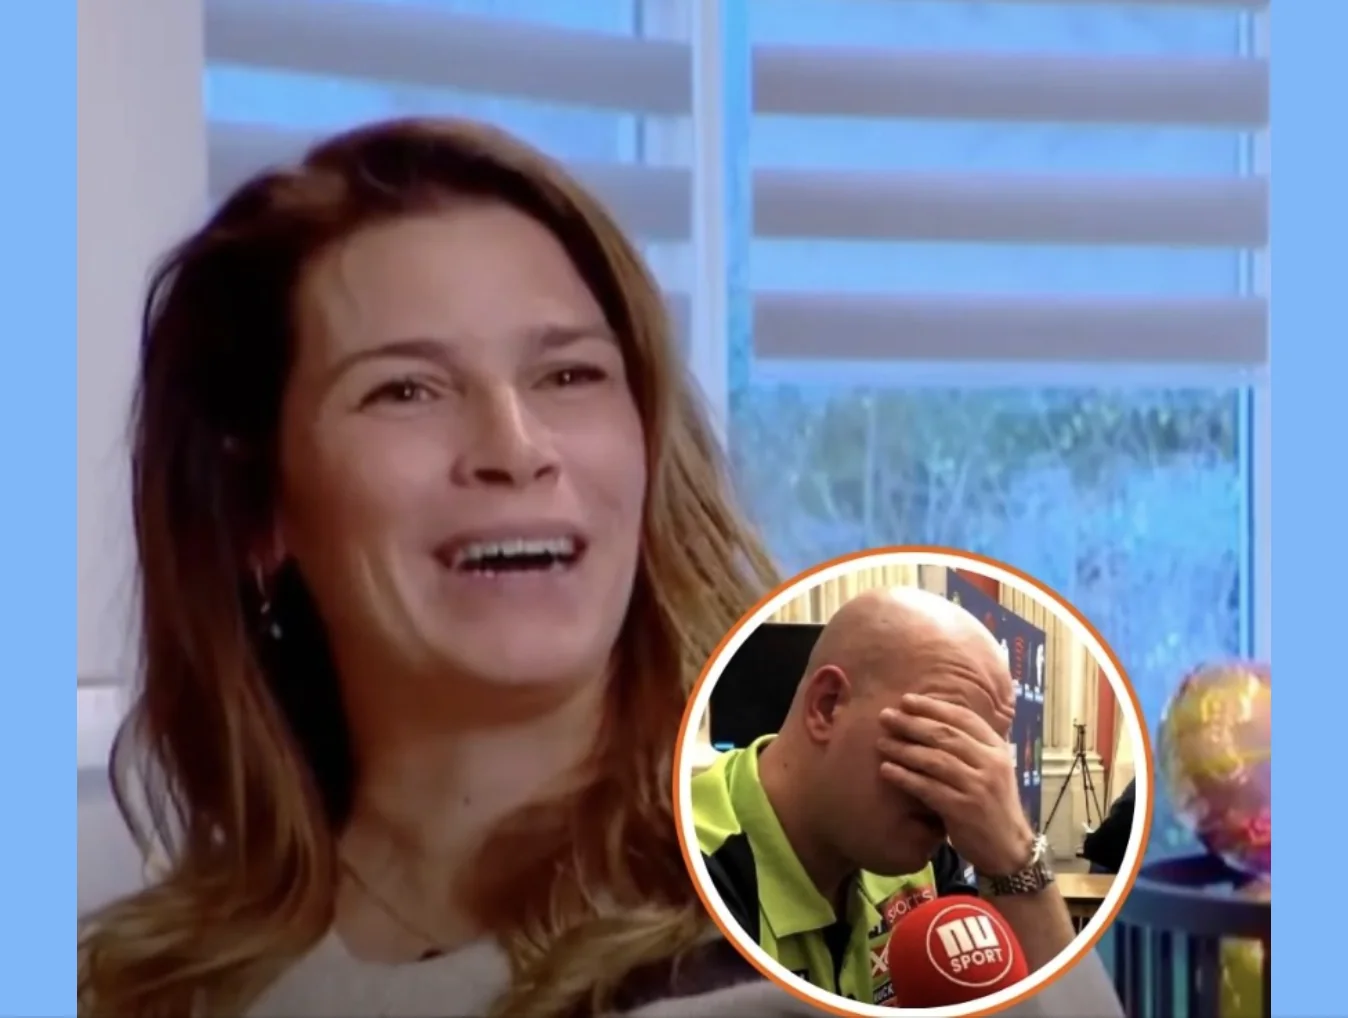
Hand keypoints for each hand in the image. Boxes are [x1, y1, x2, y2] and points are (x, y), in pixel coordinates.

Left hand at [877, 694, 1034, 877]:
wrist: (1008, 848)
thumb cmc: (991, 803)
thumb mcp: (990, 768)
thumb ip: (969, 746)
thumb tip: (930, 718)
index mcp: (997, 748)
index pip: (963, 718)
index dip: (933, 707)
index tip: (906, 700)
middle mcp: (991, 763)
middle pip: (946, 735)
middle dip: (913, 723)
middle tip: (886, 716)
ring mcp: (979, 786)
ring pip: (935, 760)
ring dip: (904, 749)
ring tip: (882, 742)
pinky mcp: (964, 809)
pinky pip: (928, 788)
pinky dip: (905, 777)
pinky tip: (887, 770)